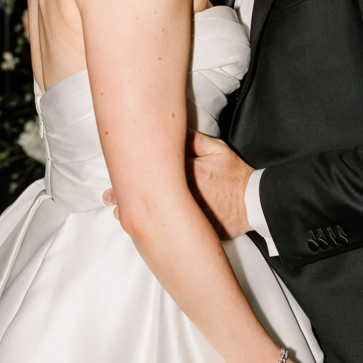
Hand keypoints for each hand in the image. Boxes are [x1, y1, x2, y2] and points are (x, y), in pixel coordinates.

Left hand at [101, 132, 252, 238]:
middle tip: (107, 197)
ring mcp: (185, 215)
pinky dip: (152, 227)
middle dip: (124, 196)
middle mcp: (181, 195)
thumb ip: (195, 141)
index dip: (131, 171)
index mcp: (186, 173)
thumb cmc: (236, 177)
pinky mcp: (190, 229)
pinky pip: (166, 230)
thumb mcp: (219, 151)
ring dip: (134, 213)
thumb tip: (176, 132)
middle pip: (147, 195)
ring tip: (116, 212)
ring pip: (153, 215)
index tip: (116, 171)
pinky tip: (139, 227)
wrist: (255, 203)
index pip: (152, 169)